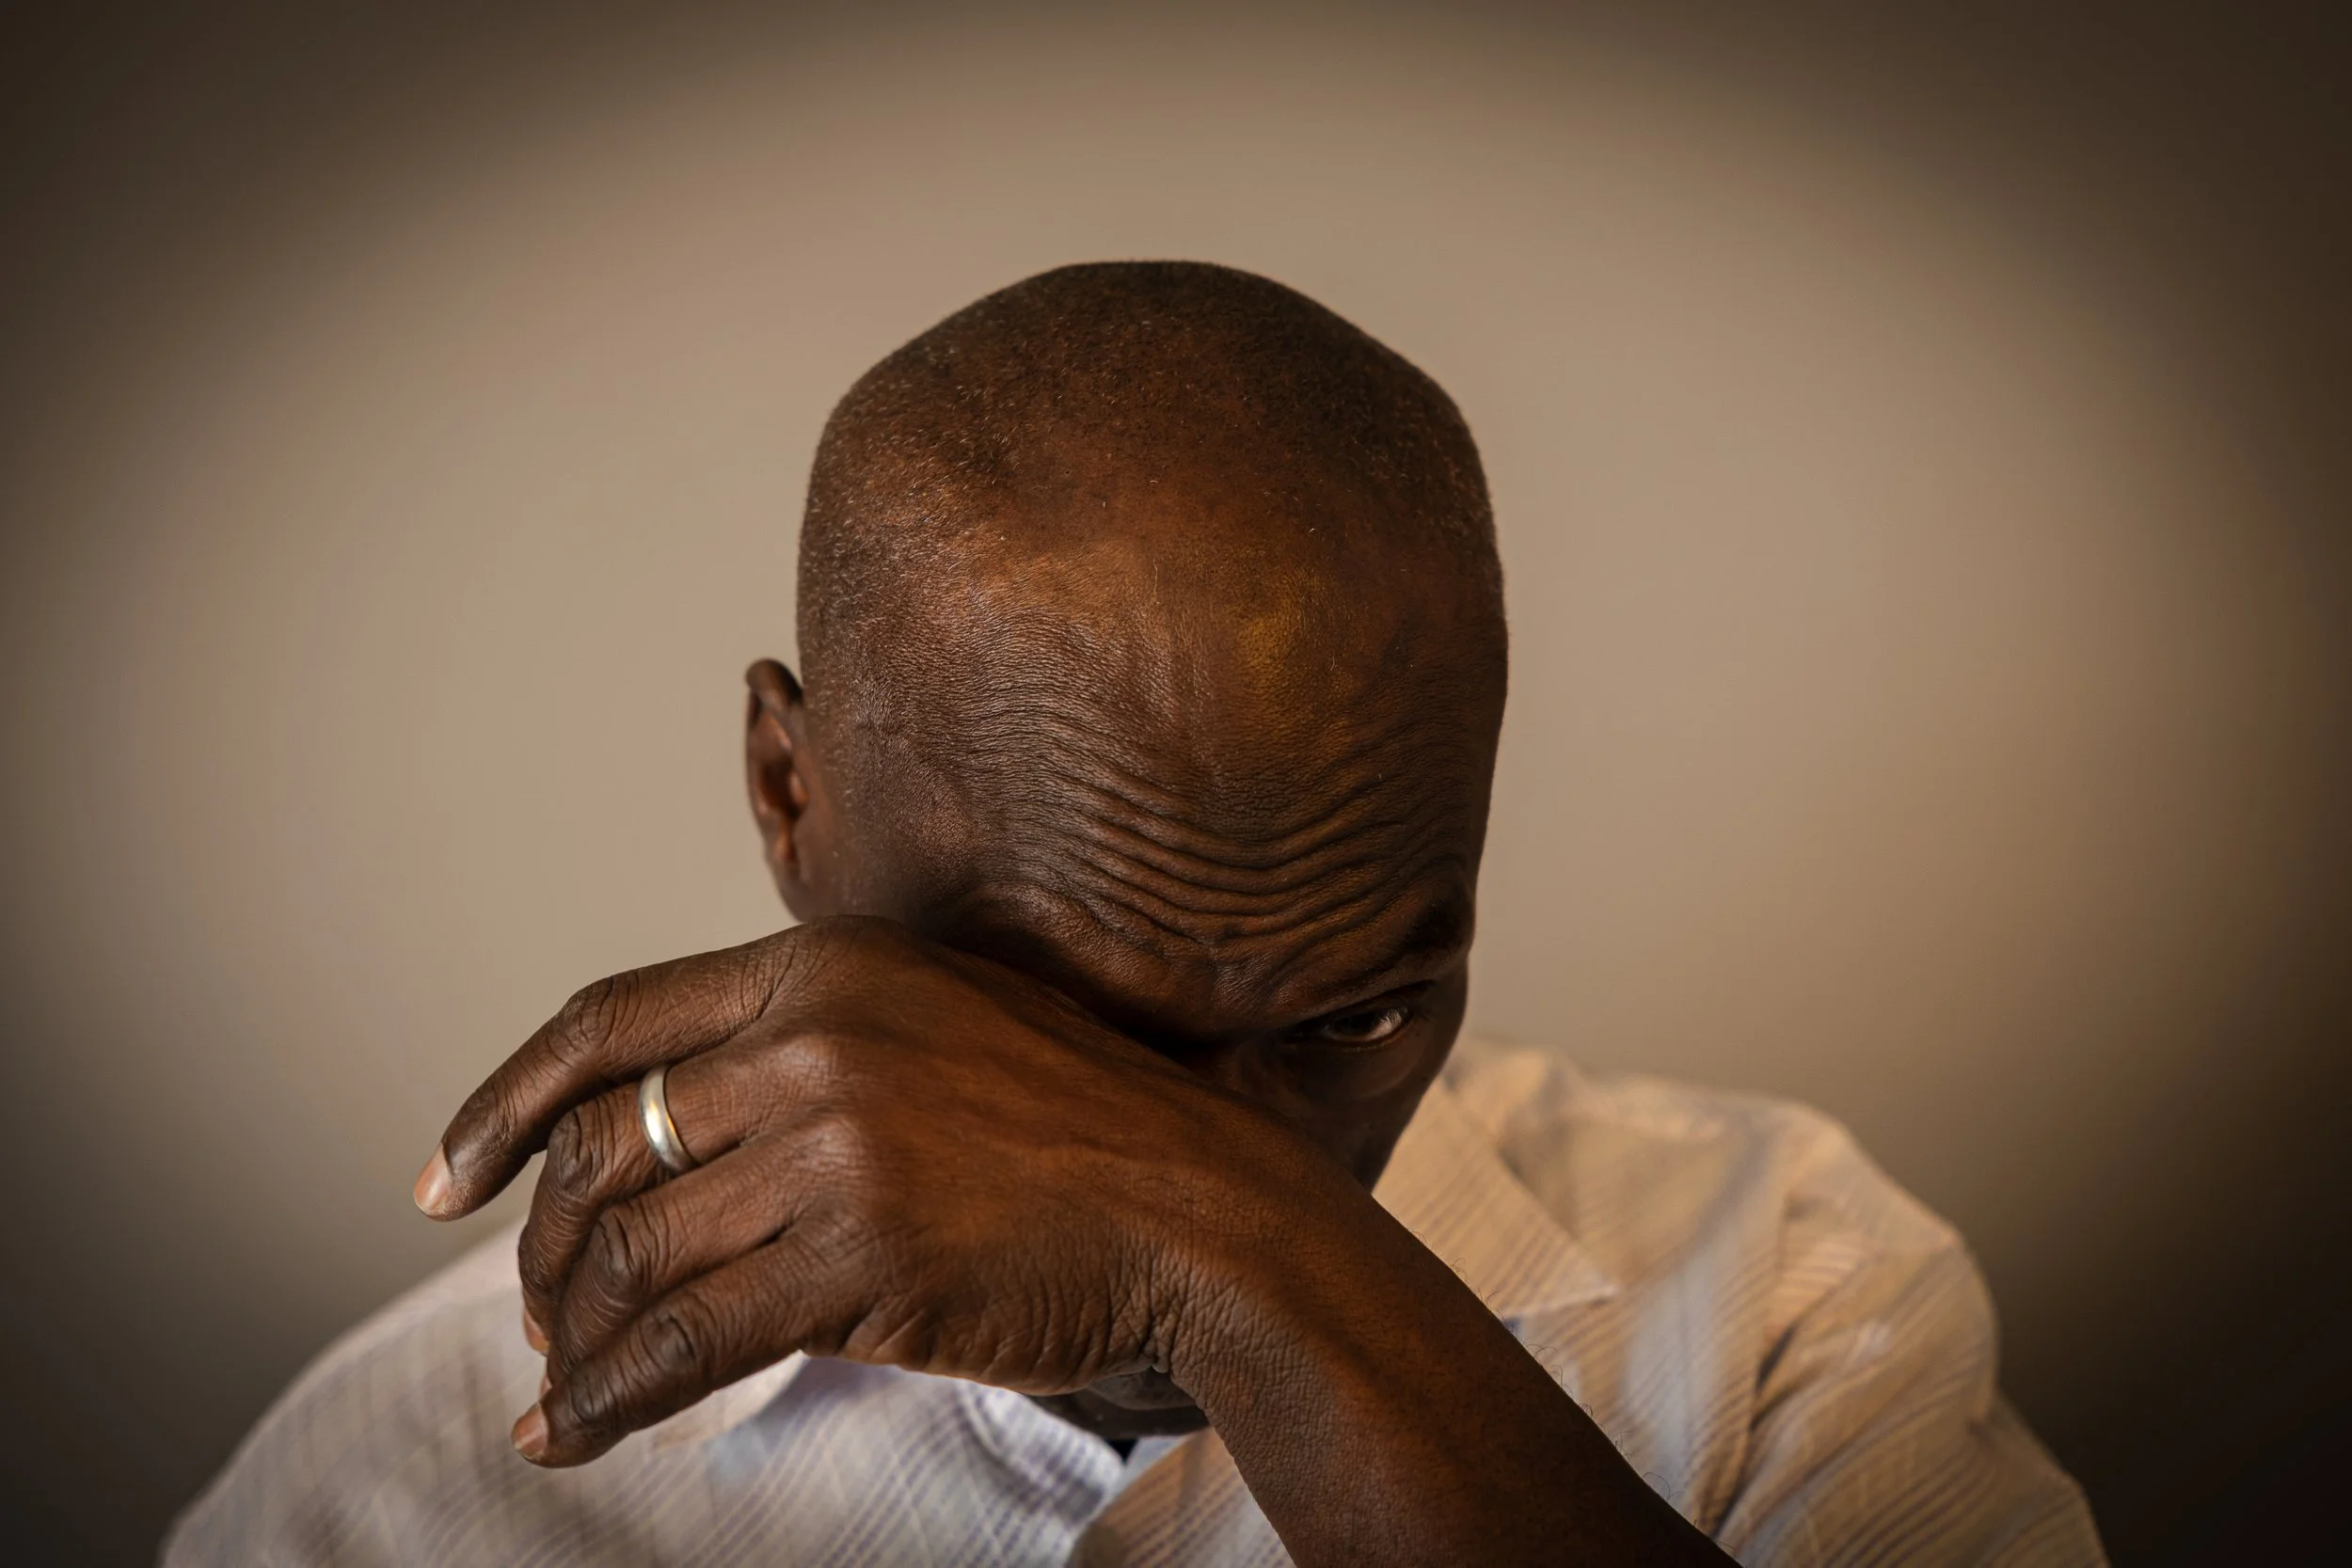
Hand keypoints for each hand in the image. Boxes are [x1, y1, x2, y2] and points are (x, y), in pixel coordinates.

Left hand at [419, 916, 1354, 1464]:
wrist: (1199, 1205)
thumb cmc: (1070, 1129)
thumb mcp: (931, 1026)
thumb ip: (802, 1046)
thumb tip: (666, 1133)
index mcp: (821, 964)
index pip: (605, 1022)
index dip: (502, 1104)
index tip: (443, 1179)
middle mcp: (814, 1036)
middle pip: (603, 1146)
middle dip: (543, 1247)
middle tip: (537, 1312)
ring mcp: (837, 1143)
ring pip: (632, 1251)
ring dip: (574, 1333)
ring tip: (566, 1379)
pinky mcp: (861, 1255)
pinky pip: (684, 1340)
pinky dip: (607, 1399)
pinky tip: (574, 1432)